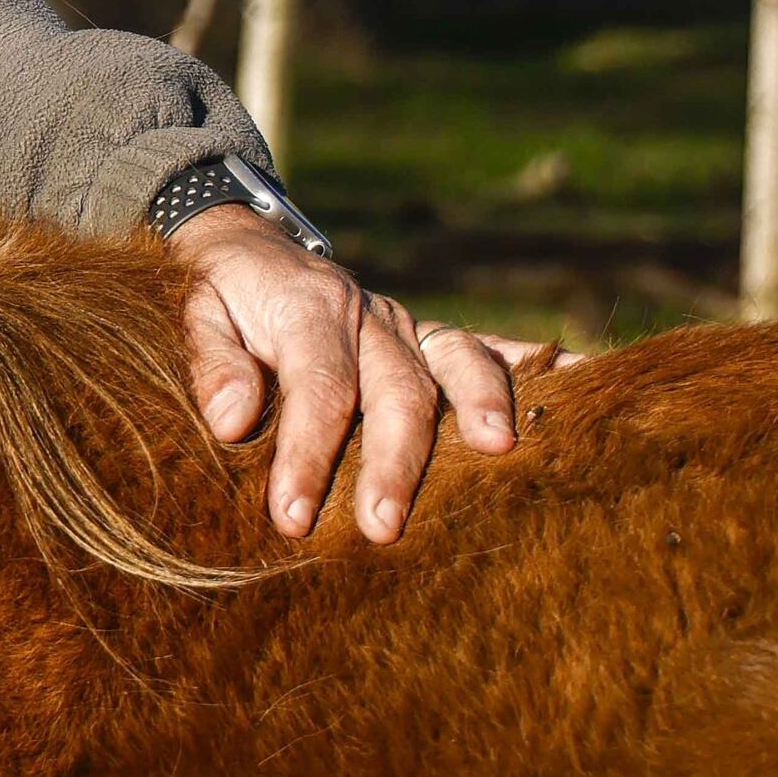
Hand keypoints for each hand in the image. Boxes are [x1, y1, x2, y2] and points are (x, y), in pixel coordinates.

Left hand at [165, 210, 562, 544]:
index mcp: (308, 310)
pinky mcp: (432, 340)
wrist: (249, 249)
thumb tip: (234, 420)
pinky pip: (491, 351)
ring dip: (483, 406)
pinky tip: (586, 388)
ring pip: (457, 364)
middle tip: (382, 528)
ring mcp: (410, 328)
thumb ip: (211, 362)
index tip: (293, 517)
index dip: (309, 454)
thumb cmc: (218, 299)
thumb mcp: (192, 315)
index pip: (319, 387)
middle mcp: (370, 316)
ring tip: (501, 454)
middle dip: (394, 460)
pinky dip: (544, 367)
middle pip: (397, 389)